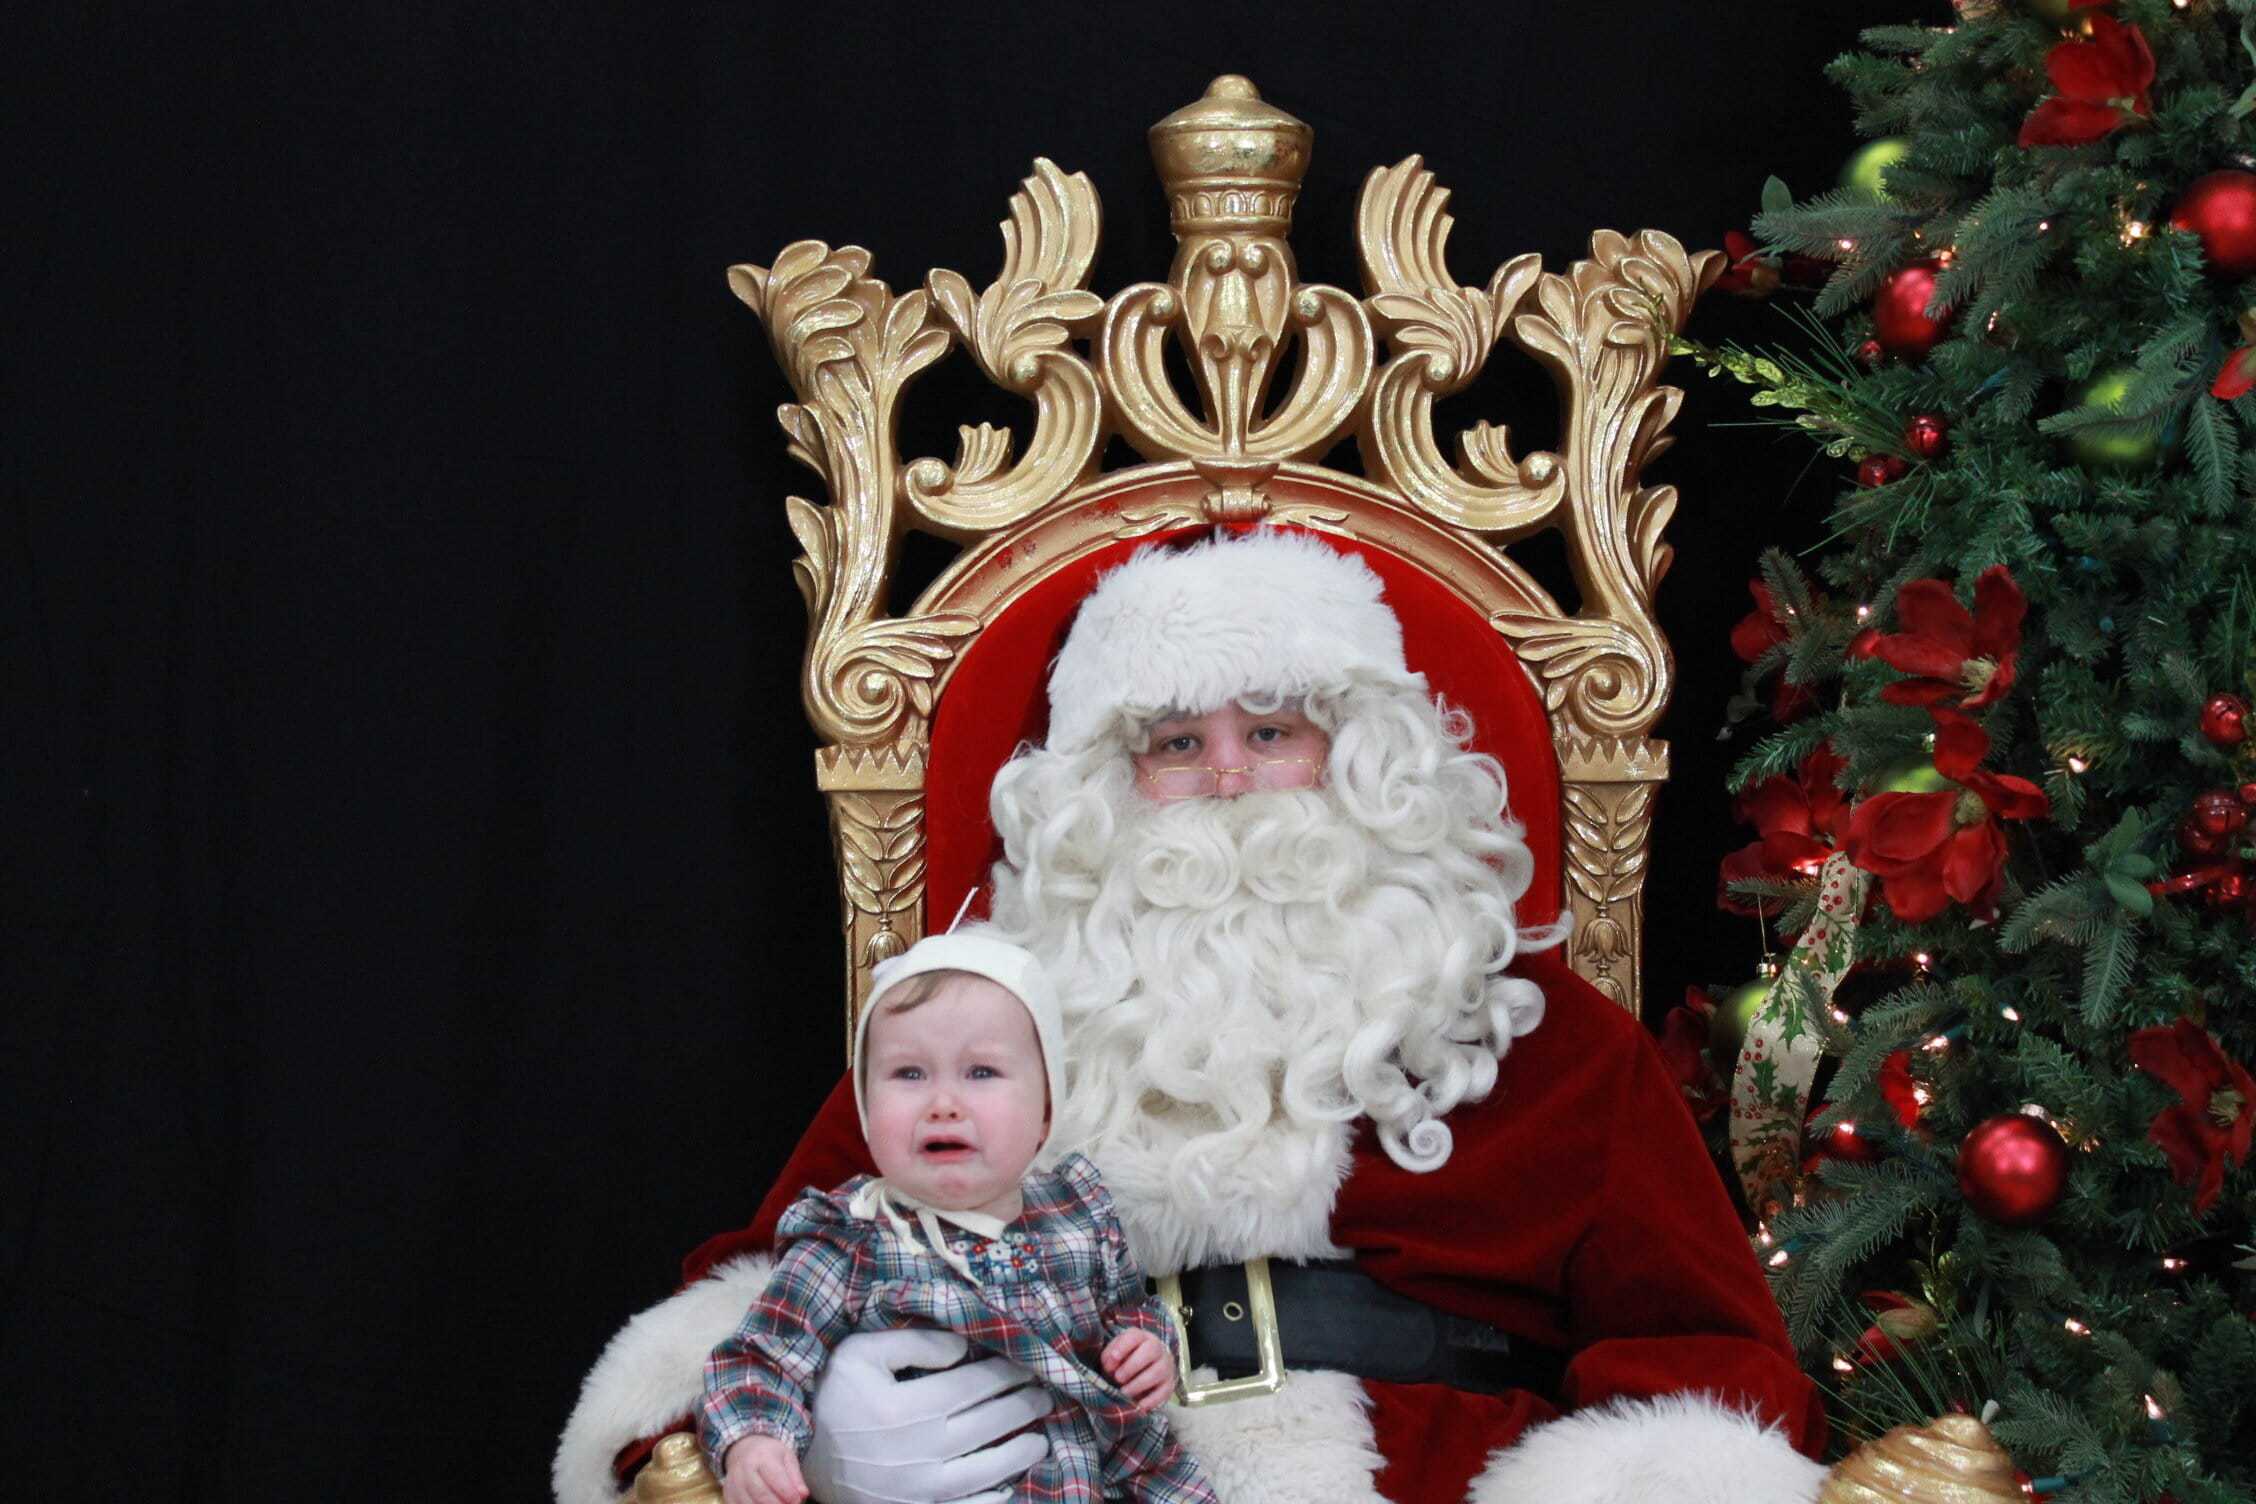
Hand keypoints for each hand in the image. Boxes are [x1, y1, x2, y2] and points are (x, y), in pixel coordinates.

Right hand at [723, 1435, 807, 1503]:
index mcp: (762, 1457)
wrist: (743, 1449)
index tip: (797, 1501)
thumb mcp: (787, 1457)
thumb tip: (803, 1494)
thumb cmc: (769, 1455)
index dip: (788, 1493)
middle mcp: (745, 1470)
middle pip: (761, 1495)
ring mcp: (734, 1484)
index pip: (775, 1478)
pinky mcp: (728, 1496)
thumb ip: (796, 1477)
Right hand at [801, 1328, 1050, 1503]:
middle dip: (1024, 1405)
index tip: (1026, 1362)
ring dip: (1021, 1451)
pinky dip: (993, 1499)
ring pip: (988, 1470)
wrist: (801, 1463)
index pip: (975, 1384)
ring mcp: (921, 1489)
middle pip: (990, 1423)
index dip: (1006, 1371)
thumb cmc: (833, 1401)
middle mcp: (921, 1450)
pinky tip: (1009, 1486)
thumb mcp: (859, 1355)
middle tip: (1045, 1394)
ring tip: (1041, 1438)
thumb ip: (912, 1343)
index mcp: (908, 1407)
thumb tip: (963, 1348)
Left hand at [1100, 1329, 1175, 1414]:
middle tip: (1118, 1378)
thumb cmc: (1125, 1361)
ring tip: (1124, 1392)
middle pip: (1151, 1350)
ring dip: (1138, 1384)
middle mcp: (1157, 1348)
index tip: (1113, 1358)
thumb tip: (1111, 1366)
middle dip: (1131, 1366)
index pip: (1135, 1336)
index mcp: (1141, 1337)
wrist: (1144, 1371)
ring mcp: (1166, 1366)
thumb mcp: (1115, 1355)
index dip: (1123, 1347)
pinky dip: (1151, 1400)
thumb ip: (1109, 1357)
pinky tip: (1138, 1405)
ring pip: (1158, 1371)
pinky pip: (1164, 1392)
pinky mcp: (1169, 1384)